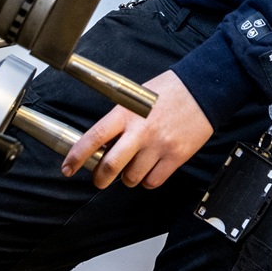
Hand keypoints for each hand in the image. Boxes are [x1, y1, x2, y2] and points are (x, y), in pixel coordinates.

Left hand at [64, 70, 212, 189]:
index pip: (95, 137)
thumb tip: (103, 144)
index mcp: (127, 112)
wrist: (203, 89)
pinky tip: (151, 167)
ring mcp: (159, 145)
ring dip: (129, 176)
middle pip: (110, 166)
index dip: (77, 156)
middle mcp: (141, 131)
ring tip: (136, 164)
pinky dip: (148, 179)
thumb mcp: (137, 97)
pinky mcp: (176, 156)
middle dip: (100, 178)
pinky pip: (153, 181)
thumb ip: (120, 119)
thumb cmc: (170, 90)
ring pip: (132, 177)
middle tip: (100, 178)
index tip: (68, 168)